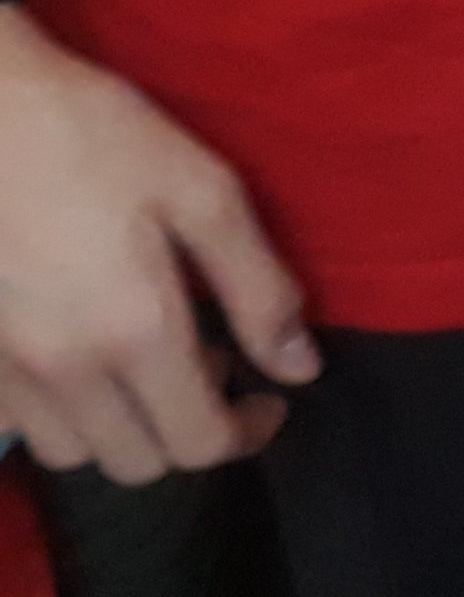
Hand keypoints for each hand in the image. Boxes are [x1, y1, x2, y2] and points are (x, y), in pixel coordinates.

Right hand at [0, 8, 313, 480]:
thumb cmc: (90, 132)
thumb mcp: (202, 192)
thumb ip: (259, 288)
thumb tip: (300, 367)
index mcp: (132, 331)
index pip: (198, 443)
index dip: (246, 433)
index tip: (268, 396)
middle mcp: (60, 368)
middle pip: (138, 463)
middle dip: (186, 432)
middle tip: (209, 365)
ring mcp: (0, 365)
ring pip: (73, 452)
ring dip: (120, 427)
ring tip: (140, 360)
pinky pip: (17, 421)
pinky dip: (60, 410)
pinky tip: (78, 350)